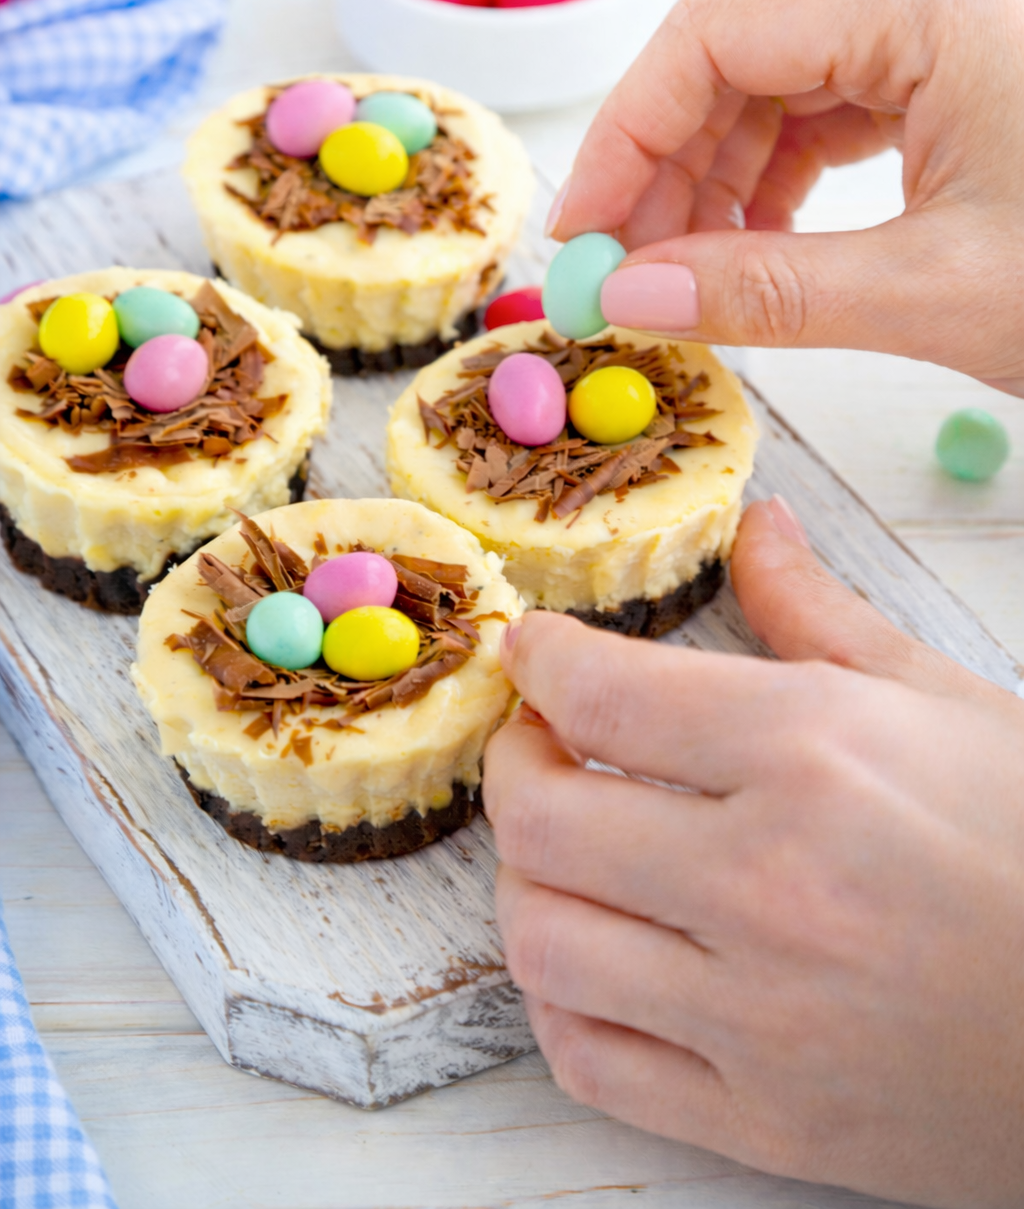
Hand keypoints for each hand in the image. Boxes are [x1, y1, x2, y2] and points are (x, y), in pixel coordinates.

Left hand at [484, 498, 1023, 1208]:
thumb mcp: (947, 702)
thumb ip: (822, 614)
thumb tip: (756, 529)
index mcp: (815, 755)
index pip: (604, 695)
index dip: (540, 661)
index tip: (534, 654)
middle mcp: (769, 884)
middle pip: (543, 817)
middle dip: (513, 761)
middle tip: (541, 742)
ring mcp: (760, 1016)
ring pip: (544, 941)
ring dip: (527, 878)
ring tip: (567, 847)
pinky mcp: (767, 1121)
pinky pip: (591, 1060)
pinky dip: (559, 1000)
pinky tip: (593, 957)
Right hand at [547, 0, 1023, 394]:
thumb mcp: (939, 295)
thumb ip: (767, 292)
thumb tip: (636, 298)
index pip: (717, 30)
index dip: (626, 135)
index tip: (584, 236)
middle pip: (743, 12)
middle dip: (668, 129)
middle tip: (630, 245)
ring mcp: (965, 8)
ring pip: (789, 42)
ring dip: (721, 143)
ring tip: (690, 254)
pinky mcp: (978, 56)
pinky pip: (845, 77)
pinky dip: (784, 148)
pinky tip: (760, 227)